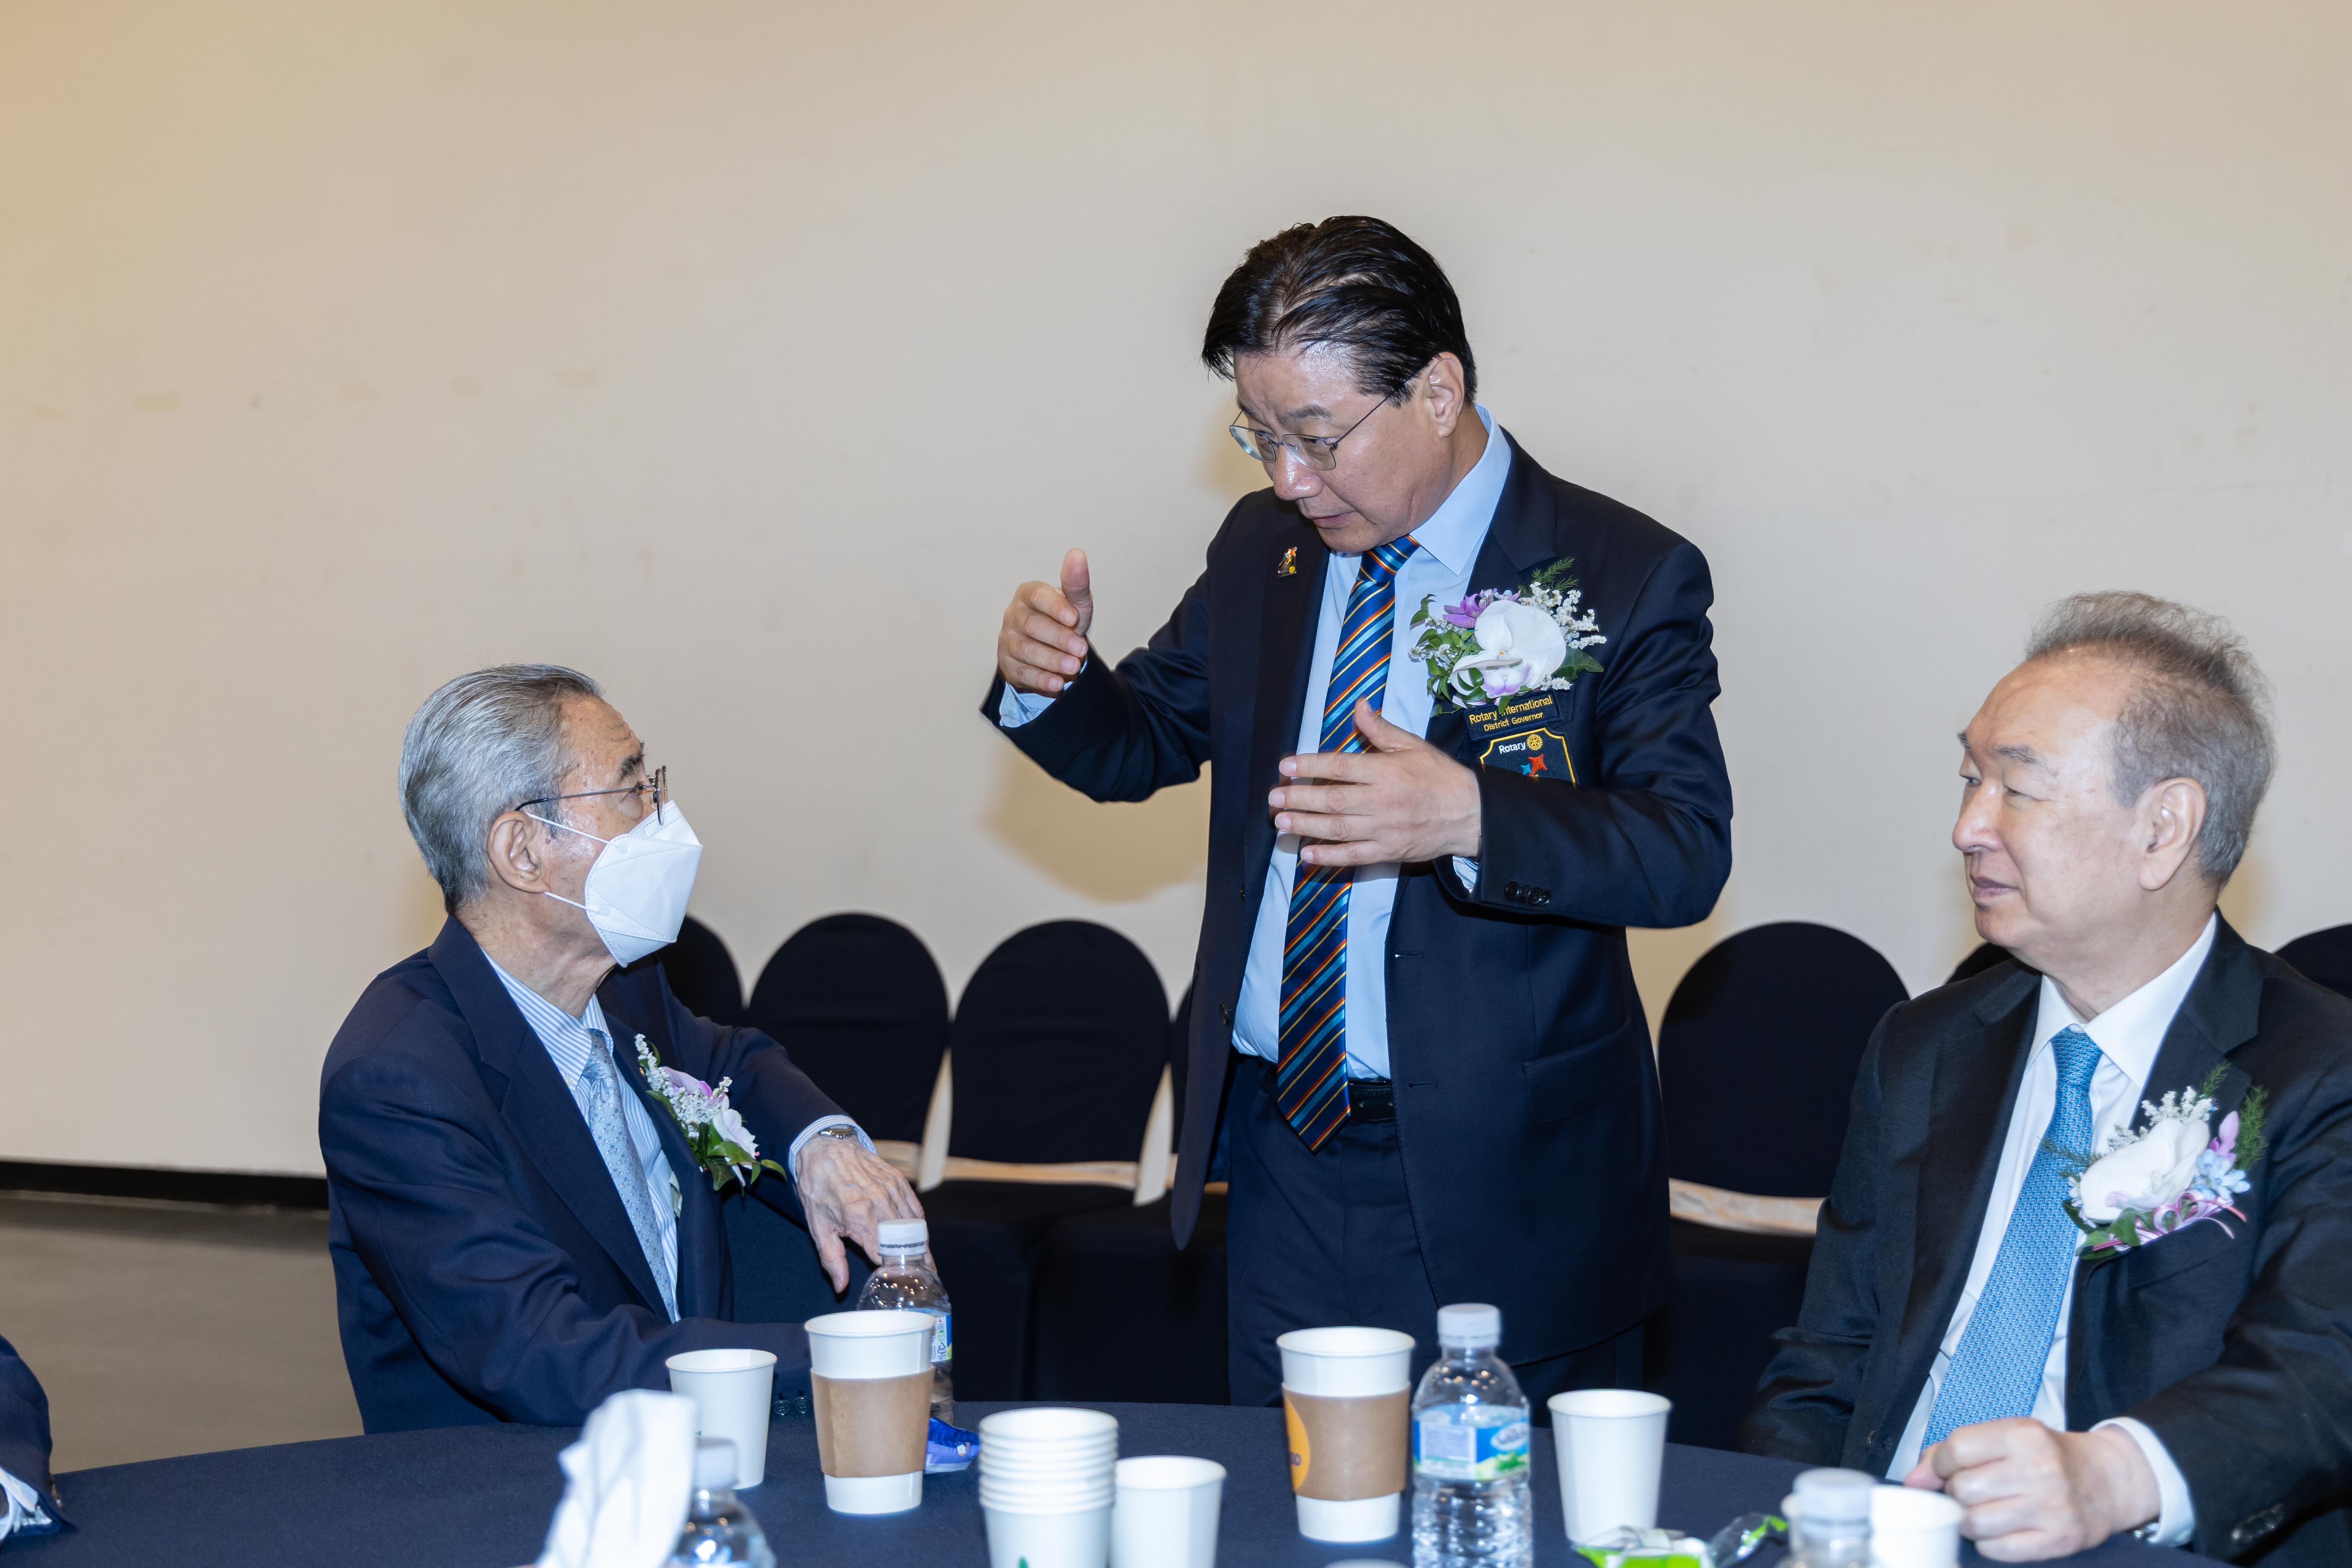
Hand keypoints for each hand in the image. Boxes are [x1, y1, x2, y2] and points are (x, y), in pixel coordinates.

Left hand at [794, 1136, 922, 1293]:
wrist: (824, 1148)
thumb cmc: (819, 1188)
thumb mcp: (818, 1226)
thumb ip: (832, 1258)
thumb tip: (841, 1286)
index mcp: (860, 1218)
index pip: (884, 1255)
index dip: (893, 1272)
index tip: (898, 1285)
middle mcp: (881, 1204)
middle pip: (906, 1243)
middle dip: (914, 1264)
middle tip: (922, 1281)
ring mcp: (892, 1190)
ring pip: (915, 1226)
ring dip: (921, 1247)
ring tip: (927, 1264)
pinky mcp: (898, 1181)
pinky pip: (915, 1208)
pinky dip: (919, 1225)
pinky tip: (920, 1237)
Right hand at [998, 548, 1093, 695]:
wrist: (1052, 647)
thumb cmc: (1063, 619)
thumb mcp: (1075, 602)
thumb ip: (1076, 583)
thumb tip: (1077, 554)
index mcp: (1029, 594)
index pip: (1038, 596)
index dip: (1054, 606)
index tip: (1073, 617)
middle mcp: (1014, 615)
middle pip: (1032, 626)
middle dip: (1058, 638)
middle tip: (1081, 650)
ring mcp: (1008, 641)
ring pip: (1026, 651)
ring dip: (1051, 660)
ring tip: (1073, 668)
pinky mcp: (1008, 664)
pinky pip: (1022, 672)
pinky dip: (1040, 679)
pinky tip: (1058, 685)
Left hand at [1268, 699, 1481, 865]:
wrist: (1469, 814)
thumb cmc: (1439, 776)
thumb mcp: (1413, 745)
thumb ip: (1381, 729)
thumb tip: (1359, 705)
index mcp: (1386, 771)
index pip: (1341, 766)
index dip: (1310, 765)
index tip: (1285, 767)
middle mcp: (1382, 800)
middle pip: (1333, 799)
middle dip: (1300, 798)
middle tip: (1273, 798)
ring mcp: (1384, 829)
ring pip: (1338, 828)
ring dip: (1306, 826)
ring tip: (1281, 822)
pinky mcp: (1389, 851)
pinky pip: (1354, 855)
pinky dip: (1329, 857)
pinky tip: (1307, 854)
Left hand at [1905, 1420, 2159, 1560]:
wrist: (2106, 1480)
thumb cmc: (2044, 1456)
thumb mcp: (2004, 1437)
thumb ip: (1953, 1451)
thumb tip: (1913, 1481)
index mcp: (2022, 1435)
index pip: (1957, 1449)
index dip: (1941, 1464)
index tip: (1948, 1470)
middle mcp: (2038, 1469)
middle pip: (1963, 1489)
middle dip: (1956, 1494)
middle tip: (1971, 1493)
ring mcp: (2050, 1507)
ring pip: (1976, 1523)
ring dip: (1968, 1522)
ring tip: (1982, 1512)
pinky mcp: (2058, 1539)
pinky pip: (1998, 1551)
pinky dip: (1989, 1544)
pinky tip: (2000, 1531)